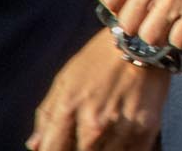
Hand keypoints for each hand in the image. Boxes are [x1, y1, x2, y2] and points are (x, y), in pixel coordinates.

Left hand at [26, 29, 167, 150]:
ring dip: (103, 149)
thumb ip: (47, 114)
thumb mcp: (66, 79)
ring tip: (105, 133)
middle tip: (86, 137)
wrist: (141, 41)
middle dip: (80, 148)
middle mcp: (94, 121)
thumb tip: (35, 145)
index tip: (62, 146)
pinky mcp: (146, 127)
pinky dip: (124, 150)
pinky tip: (121, 137)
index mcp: (69, 107)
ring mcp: (121, 126)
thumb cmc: (98, 60)